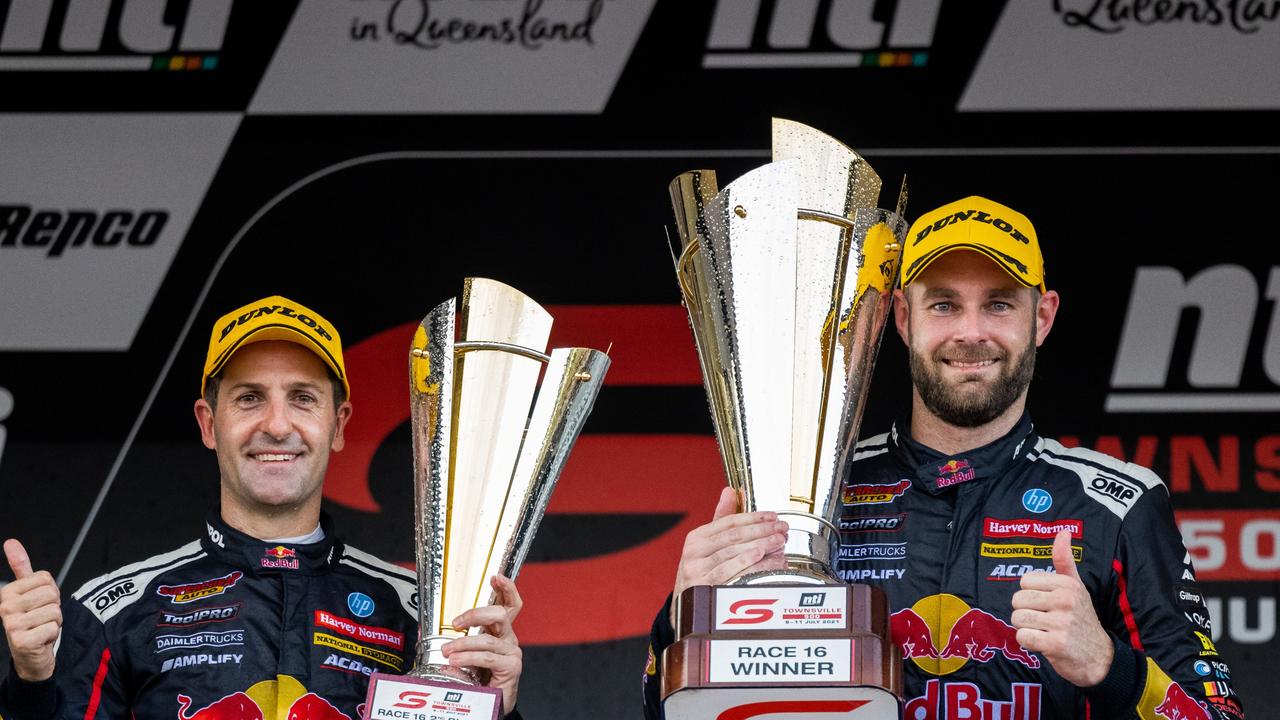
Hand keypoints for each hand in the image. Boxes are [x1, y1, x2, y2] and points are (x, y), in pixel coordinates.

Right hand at [1, 539, 61, 681]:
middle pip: (51, 594)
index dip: (50, 592)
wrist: (31, 654)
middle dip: (53, 607)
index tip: (39, 604)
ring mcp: (11, 625)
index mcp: (7, 592)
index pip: (46, 579)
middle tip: (41, 618)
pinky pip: (53, 627)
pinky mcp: (22, 641)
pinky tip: (41, 640)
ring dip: (54, 622)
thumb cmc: (33, 620)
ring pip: (54, 611)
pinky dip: (52, 634)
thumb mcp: (28, 591)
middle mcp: (5, 608)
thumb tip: (11, 542)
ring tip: (41, 628)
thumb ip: (20, 567)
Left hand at [442, 575, 522, 715]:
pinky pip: (487, 657)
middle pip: (500, 614)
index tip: (497, 576)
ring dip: (463, 644)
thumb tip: (429, 634)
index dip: (507, 588)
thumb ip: (456, 643)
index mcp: (500, 632)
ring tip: (447, 651)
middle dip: (476, 614)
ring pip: (487, 639)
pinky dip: (468, 658)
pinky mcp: (511, 667)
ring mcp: (511, 652)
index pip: (509, 605)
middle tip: (456, 622)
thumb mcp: (465, 655)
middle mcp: (508, 639)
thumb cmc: (478, 679)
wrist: (489, 705)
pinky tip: (455, 662)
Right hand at [671, 487, 788, 623]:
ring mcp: (698, 571)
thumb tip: (729, 491)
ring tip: (779, 542)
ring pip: (735, 553)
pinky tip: (768, 560)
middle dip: (761, 531)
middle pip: (734, 536)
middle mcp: (694, 553)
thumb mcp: (707, 547)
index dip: (752, 517)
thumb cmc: (702, 574)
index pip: (728, 522)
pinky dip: (753, 565)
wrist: (687, 610)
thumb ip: (721, 520)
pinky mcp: (705, 588)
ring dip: (762, 546)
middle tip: (782, 528)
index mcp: (696, 538)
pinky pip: (733, 573)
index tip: (772, 516)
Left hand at [1011, 530, 1112, 686]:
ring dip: (1027, 629)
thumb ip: (1064, 560)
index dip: (1031, 596)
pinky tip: (1044, 644)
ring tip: (1045, 631)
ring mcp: (1061, 622)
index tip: (1048, 605)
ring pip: (1018, 619)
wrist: (1099, 658)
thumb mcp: (1076, 587)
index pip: (1024, 582)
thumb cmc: (1081, 619)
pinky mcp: (1055, 644)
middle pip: (1017, 600)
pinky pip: (1022, 637)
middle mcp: (1066, 600)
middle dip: (1026, 613)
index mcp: (1067, 584)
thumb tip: (1063, 531)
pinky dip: (1028, 643)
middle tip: (1045, 621)